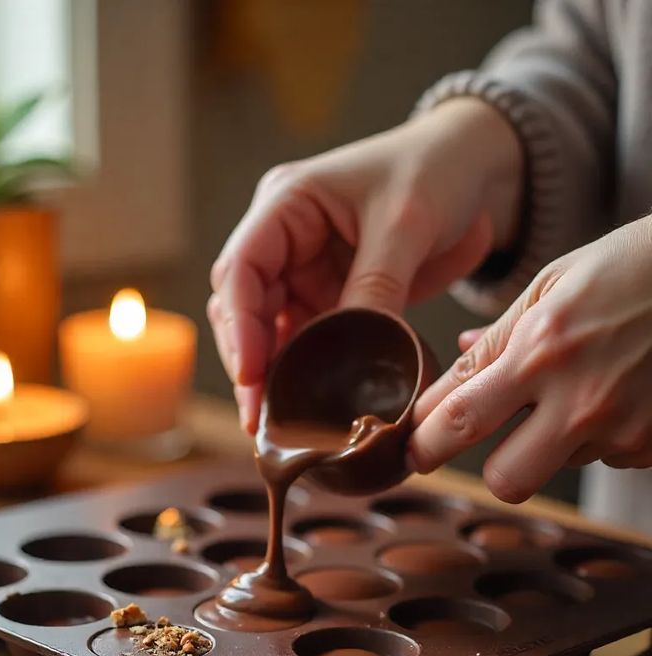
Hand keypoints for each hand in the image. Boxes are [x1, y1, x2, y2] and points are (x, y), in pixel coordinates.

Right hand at [208, 98, 522, 430]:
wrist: (475, 172)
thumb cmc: (436, 171)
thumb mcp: (406, 223)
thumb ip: (376, 285)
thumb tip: (354, 354)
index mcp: (286, 204)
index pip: (241, 268)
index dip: (239, 326)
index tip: (252, 375)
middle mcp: (284, 240)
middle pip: (242, 308)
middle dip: (248, 361)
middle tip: (260, 416)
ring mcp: (304, 272)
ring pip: (268, 332)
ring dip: (271, 375)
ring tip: (277, 423)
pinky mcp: (329, 299)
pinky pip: (306, 342)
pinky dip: (303, 374)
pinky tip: (306, 407)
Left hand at [410, 216, 651, 502]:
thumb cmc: (635, 268)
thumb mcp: (555, 284)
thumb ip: (499, 335)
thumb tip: (455, 361)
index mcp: (540, 351)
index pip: (457, 419)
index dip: (424, 440)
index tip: (414, 446)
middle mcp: (580, 400)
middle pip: (504, 481)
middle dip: (486, 468)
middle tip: (482, 445)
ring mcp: (623, 429)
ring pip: (558, 467)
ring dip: (553, 442)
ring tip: (580, 386)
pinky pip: (605, 456)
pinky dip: (600, 434)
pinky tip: (620, 390)